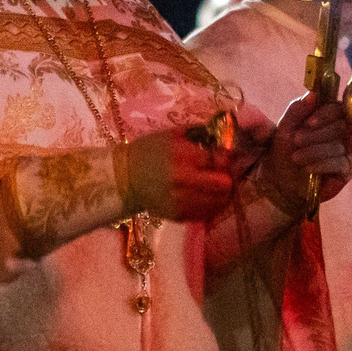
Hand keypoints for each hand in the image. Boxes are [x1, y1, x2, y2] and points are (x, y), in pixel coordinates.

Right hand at [124, 129, 239, 222]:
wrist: (125, 177)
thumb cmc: (149, 150)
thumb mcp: (173, 134)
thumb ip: (200, 135)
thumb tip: (226, 140)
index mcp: (182, 156)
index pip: (220, 160)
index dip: (226, 158)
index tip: (223, 157)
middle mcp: (183, 181)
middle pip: (224, 185)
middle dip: (227, 177)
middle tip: (222, 173)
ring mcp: (181, 202)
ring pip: (219, 202)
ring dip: (222, 193)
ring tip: (215, 186)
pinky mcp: (179, 216)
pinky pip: (207, 214)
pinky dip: (212, 205)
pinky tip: (206, 197)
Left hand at [258, 93, 351, 213]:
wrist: (280, 182)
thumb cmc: (284, 152)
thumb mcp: (285, 129)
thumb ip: (296, 110)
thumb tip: (312, 94)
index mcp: (329, 116)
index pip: (338, 107)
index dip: (325, 114)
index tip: (308, 123)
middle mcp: (343, 130)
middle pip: (342, 125)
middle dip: (317, 134)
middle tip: (297, 140)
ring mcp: (348, 149)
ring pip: (339, 145)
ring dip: (315, 151)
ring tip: (296, 158)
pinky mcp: (349, 168)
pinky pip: (342, 163)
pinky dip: (322, 165)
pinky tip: (308, 168)